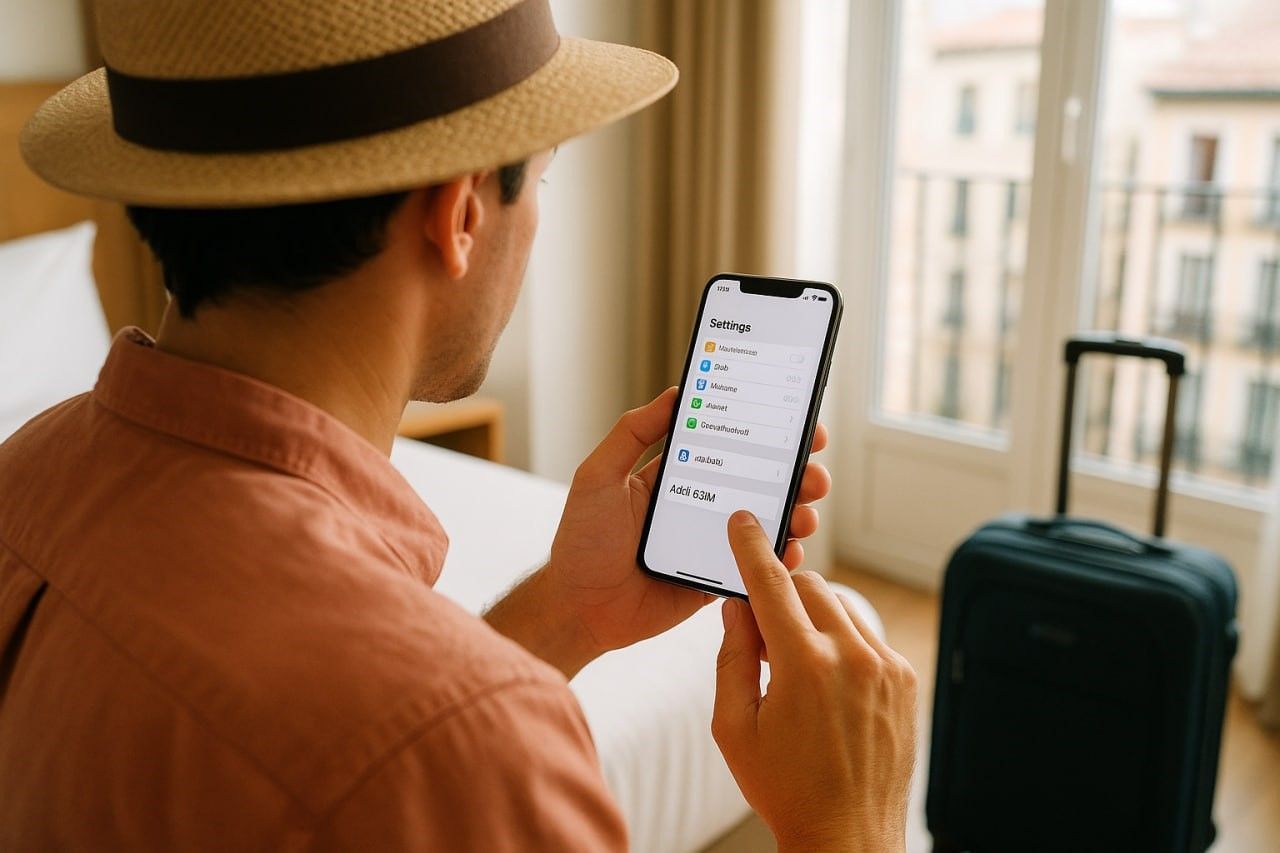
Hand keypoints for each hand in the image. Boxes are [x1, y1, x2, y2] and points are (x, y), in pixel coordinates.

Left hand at [544, 387, 831, 660]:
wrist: (578, 608)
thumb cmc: (582, 541)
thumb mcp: (598, 476)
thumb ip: (632, 433)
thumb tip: (676, 393)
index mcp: (679, 476)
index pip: (731, 444)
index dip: (768, 432)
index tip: (800, 423)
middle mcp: (703, 505)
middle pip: (762, 482)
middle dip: (797, 474)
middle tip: (813, 473)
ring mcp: (714, 544)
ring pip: (769, 523)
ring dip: (797, 514)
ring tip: (804, 514)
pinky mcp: (718, 581)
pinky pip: (758, 568)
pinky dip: (780, 559)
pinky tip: (788, 551)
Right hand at [713, 511, 917, 852]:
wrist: (848, 837)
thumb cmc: (784, 788)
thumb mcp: (733, 726)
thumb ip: (731, 657)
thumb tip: (735, 608)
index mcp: (803, 665)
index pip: (770, 583)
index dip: (751, 547)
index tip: (744, 521)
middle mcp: (852, 657)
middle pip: (808, 584)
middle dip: (779, 594)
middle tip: (761, 636)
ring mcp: (886, 667)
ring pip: (840, 605)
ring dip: (812, 617)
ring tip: (796, 669)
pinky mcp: (905, 680)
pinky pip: (866, 635)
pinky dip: (842, 642)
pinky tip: (827, 684)